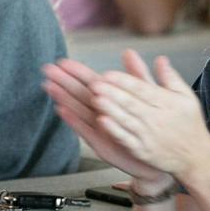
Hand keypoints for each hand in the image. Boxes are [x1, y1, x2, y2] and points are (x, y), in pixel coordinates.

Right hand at [42, 54, 172, 189]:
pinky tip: (62, 111)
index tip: (62, 61)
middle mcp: (102, 114)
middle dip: (63, 81)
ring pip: (78, 110)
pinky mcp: (101, 145)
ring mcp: (100, 129)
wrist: (162, 159)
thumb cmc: (153, 129)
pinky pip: (85, 130)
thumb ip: (137, 76)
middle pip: (79, 94)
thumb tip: (129, 52)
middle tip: (47, 70)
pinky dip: (74, 121)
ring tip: (50, 87)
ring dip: (63, 98)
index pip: (91, 82)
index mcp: (113, 100)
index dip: (77, 71)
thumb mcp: (149, 97)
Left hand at [87, 51, 209, 180]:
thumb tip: (160, 58)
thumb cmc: (189, 123)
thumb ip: (170, 78)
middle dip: (112, 92)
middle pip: (131, 103)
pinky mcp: (143, 151)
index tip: (107, 74)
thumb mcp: (186, 97)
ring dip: (110, 109)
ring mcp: (149, 135)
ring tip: (94, 99)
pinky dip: (114, 131)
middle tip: (94, 83)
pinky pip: (126, 139)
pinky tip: (101, 122)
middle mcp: (157, 118)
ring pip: (126, 120)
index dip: (124, 81)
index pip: (142, 89)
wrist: (196, 157)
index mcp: (166, 102)